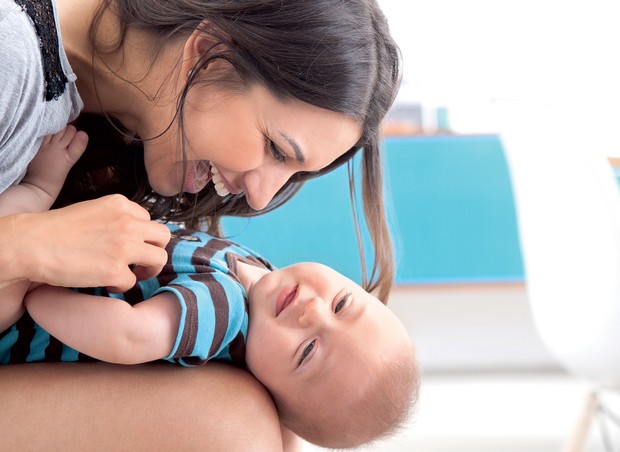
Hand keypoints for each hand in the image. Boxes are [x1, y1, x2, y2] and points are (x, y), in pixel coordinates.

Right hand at [8, 195, 169, 291]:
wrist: (30, 244)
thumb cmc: (56, 230)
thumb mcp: (93, 211)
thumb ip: (116, 218)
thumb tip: (134, 233)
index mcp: (121, 205)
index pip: (149, 220)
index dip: (142, 236)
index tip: (131, 245)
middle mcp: (128, 223)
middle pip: (163, 237)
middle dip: (155, 251)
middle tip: (141, 263)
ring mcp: (124, 247)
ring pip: (159, 258)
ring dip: (148, 269)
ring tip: (131, 274)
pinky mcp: (115, 270)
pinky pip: (132, 281)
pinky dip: (121, 285)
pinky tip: (106, 283)